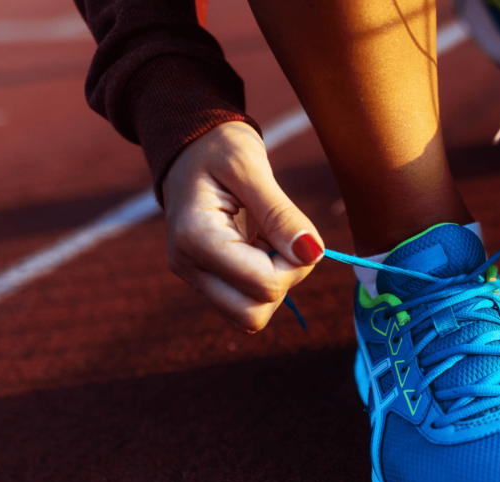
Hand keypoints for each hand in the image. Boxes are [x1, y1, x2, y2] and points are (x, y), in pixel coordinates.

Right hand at [162, 121, 323, 332]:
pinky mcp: (204, 280)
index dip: (294, 265)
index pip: (263, 286)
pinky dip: (262, 283)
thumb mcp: (251, 166)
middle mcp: (187, 266)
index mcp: (194, 237)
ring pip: (249, 317)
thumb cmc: (219, 148)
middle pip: (253, 315)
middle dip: (283, 281)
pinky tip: (258, 246)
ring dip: (273, 283)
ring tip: (266, 238)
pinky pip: (244, 304)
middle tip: (281, 238)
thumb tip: (312, 253)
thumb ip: (281, 213)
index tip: (294, 229)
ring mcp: (193, 277)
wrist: (190, 147)